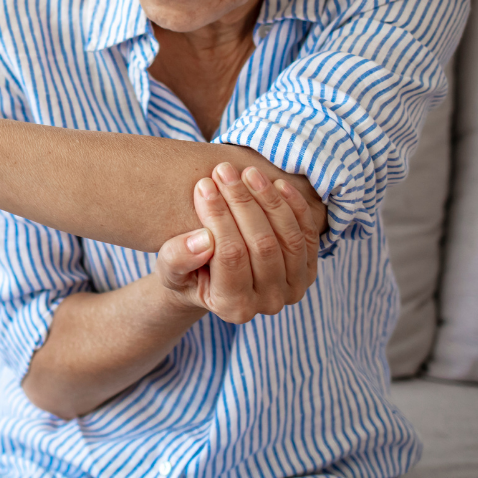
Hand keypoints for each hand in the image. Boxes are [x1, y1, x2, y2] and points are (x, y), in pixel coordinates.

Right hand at [156, 162, 319, 322]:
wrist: (211, 279)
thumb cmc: (187, 272)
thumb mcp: (168, 269)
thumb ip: (177, 258)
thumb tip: (204, 240)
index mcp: (232, 306)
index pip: (230, 255)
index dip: (218, 216)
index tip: (203, 184)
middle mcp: (268, 303)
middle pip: (262, 245)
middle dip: (242, 203)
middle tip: (224, 171)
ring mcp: (293, 288)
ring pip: (289, 239)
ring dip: (269, 200)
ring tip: (249, 172)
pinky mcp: (308, 271)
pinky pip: (308, 236)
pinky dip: (296, 208)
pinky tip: (277, 183)